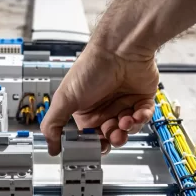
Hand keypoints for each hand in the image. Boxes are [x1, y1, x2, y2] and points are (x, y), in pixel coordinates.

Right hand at [40, 42, 158, 154]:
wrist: (120, 48)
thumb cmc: (92, 67)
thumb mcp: (64, 98)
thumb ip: (54, 124)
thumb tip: (50, 146)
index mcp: (85, 111)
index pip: (90, 137)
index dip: (94, 144)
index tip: (96, 147)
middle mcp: (104, 108)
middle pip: (111, 136)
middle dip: (113, 138)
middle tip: (114, 135)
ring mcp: (124, 104)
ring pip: (128, 129)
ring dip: (127, 129)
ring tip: (125, 121)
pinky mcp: (141, 99)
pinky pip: (144, 117)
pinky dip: (142, 118)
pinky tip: (137, 114)